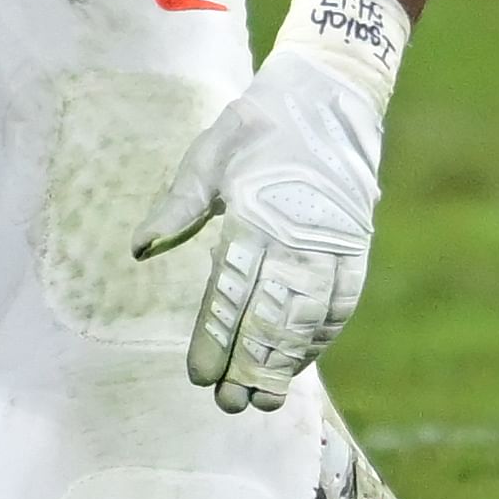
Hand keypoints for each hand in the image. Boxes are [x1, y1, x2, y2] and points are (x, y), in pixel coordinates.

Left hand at [130, 38, 384, 410]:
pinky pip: (340, 304)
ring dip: (284, 363)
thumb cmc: (258, 124)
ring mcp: (333, 244)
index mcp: (256, 215)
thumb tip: (141, 250)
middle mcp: (298, 236)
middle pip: (270, 317)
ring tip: (261, 399)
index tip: (198, 375)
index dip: (214, 339)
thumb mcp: (210, 153)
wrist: (329, 94)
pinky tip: (300, 363)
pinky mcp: (357, 245)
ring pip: (307, 319)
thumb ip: (178, 205)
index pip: (231, 293)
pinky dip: (320, 338)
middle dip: (247, 365)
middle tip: (226, 404)